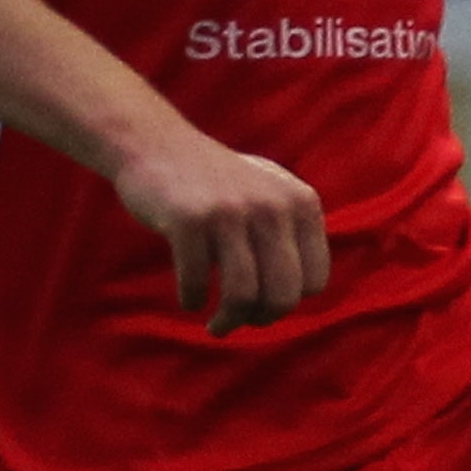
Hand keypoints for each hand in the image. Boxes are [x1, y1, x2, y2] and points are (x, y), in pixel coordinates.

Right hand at [112, 120, 330, 333]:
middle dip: (261, 320)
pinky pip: (197, 282)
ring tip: (216, 327)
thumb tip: (298, 299)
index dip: (288, 302)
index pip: (314, 282)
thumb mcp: (268, 194)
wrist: (155, 143)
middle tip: (238, 323)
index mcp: (301, 203)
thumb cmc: (214, 182)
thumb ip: (292, 236)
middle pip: (283, 296)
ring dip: (228, 322)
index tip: (264, 305)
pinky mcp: (189, 219)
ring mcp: (230, 211)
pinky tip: (189, 300)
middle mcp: (272, 206)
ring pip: (243, 296)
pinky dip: (192, 299)